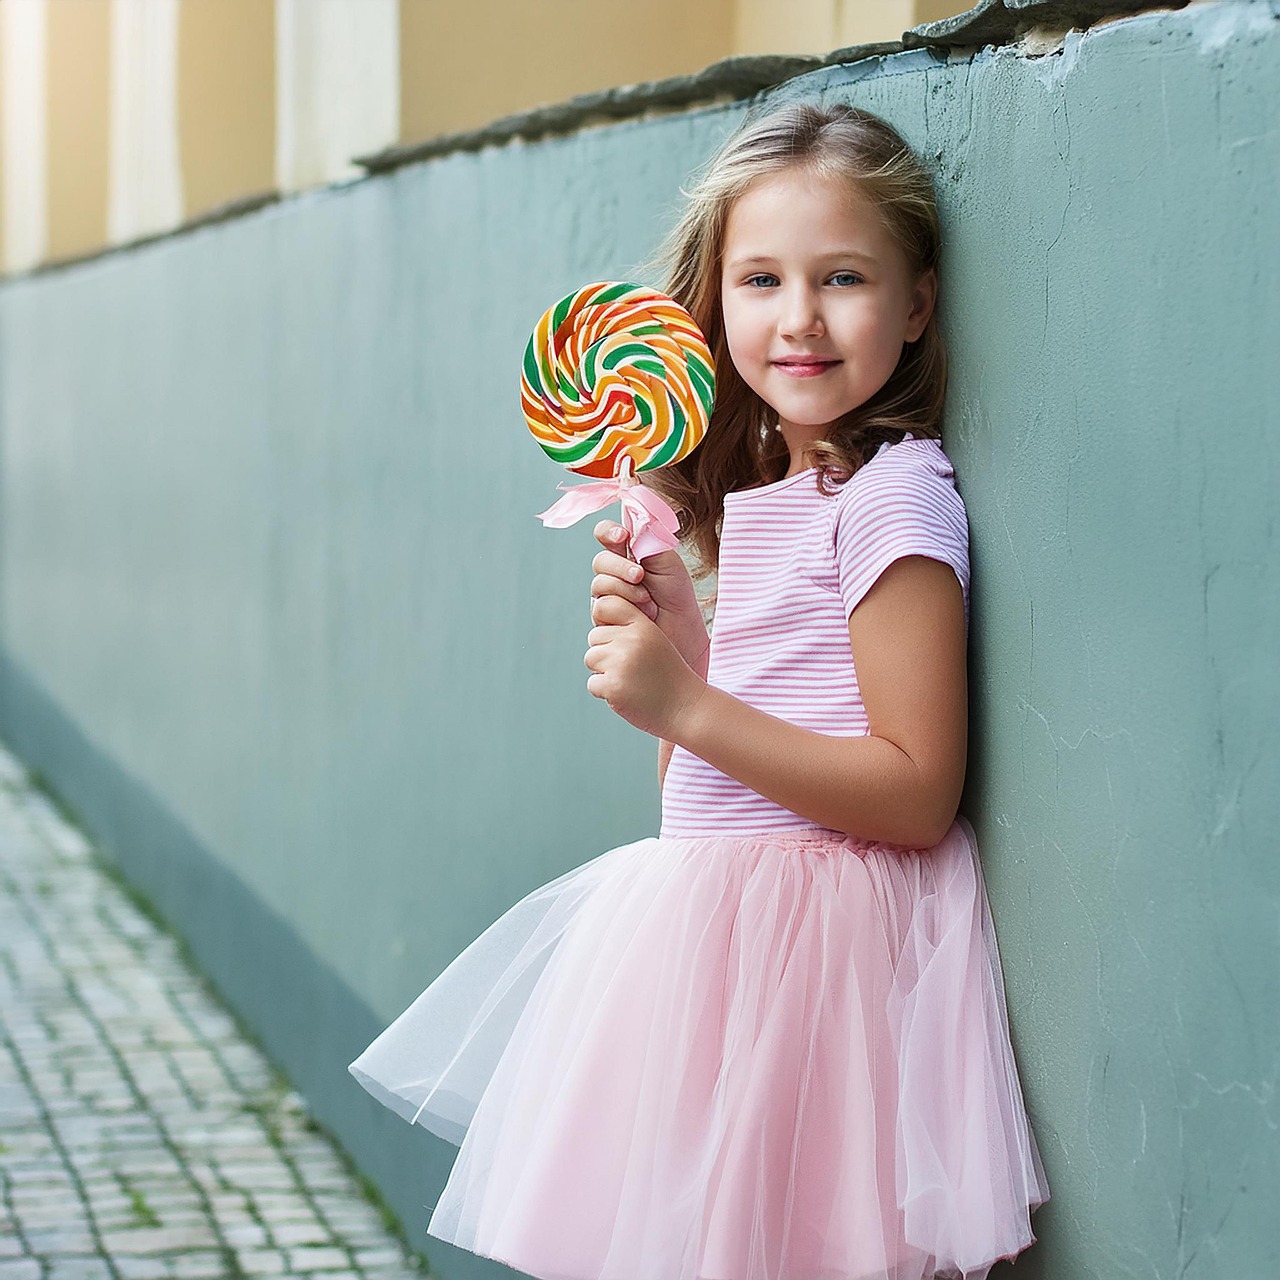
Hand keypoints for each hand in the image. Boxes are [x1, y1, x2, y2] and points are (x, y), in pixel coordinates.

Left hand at [584, 595, 707, 738]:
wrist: (687, 708)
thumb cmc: (668, 677)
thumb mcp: (655, 643)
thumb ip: (630, 631)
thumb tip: (597, 628)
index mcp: (643, 626)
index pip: (606, 605)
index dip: (606, 622)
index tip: (620, 639)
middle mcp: (631, 639)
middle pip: (595, 637)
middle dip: (607, 653)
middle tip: (632, 668)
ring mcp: (621, 662)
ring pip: (591, 659)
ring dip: (604, 673)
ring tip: (631, 680)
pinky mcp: (612, 685)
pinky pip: (593, 683)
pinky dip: (605, 692)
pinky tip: (628, 695)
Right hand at [590, 522, 709, 674]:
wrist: (681, 631)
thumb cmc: (676, 596)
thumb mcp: (666, 560)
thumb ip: (646, 540)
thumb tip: (631, 522)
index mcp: (628, 555)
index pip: (606, 535)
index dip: (608, 532)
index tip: (622, 536)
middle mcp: (614, 574)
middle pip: (600, 560)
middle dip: (619, 566)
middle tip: (640, 575)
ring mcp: (607, 597)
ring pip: (599, 584)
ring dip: (625, 590)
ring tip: (647, 601)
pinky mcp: (605, 618)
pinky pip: (601, 606)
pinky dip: (623, 607)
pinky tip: (642, 615)